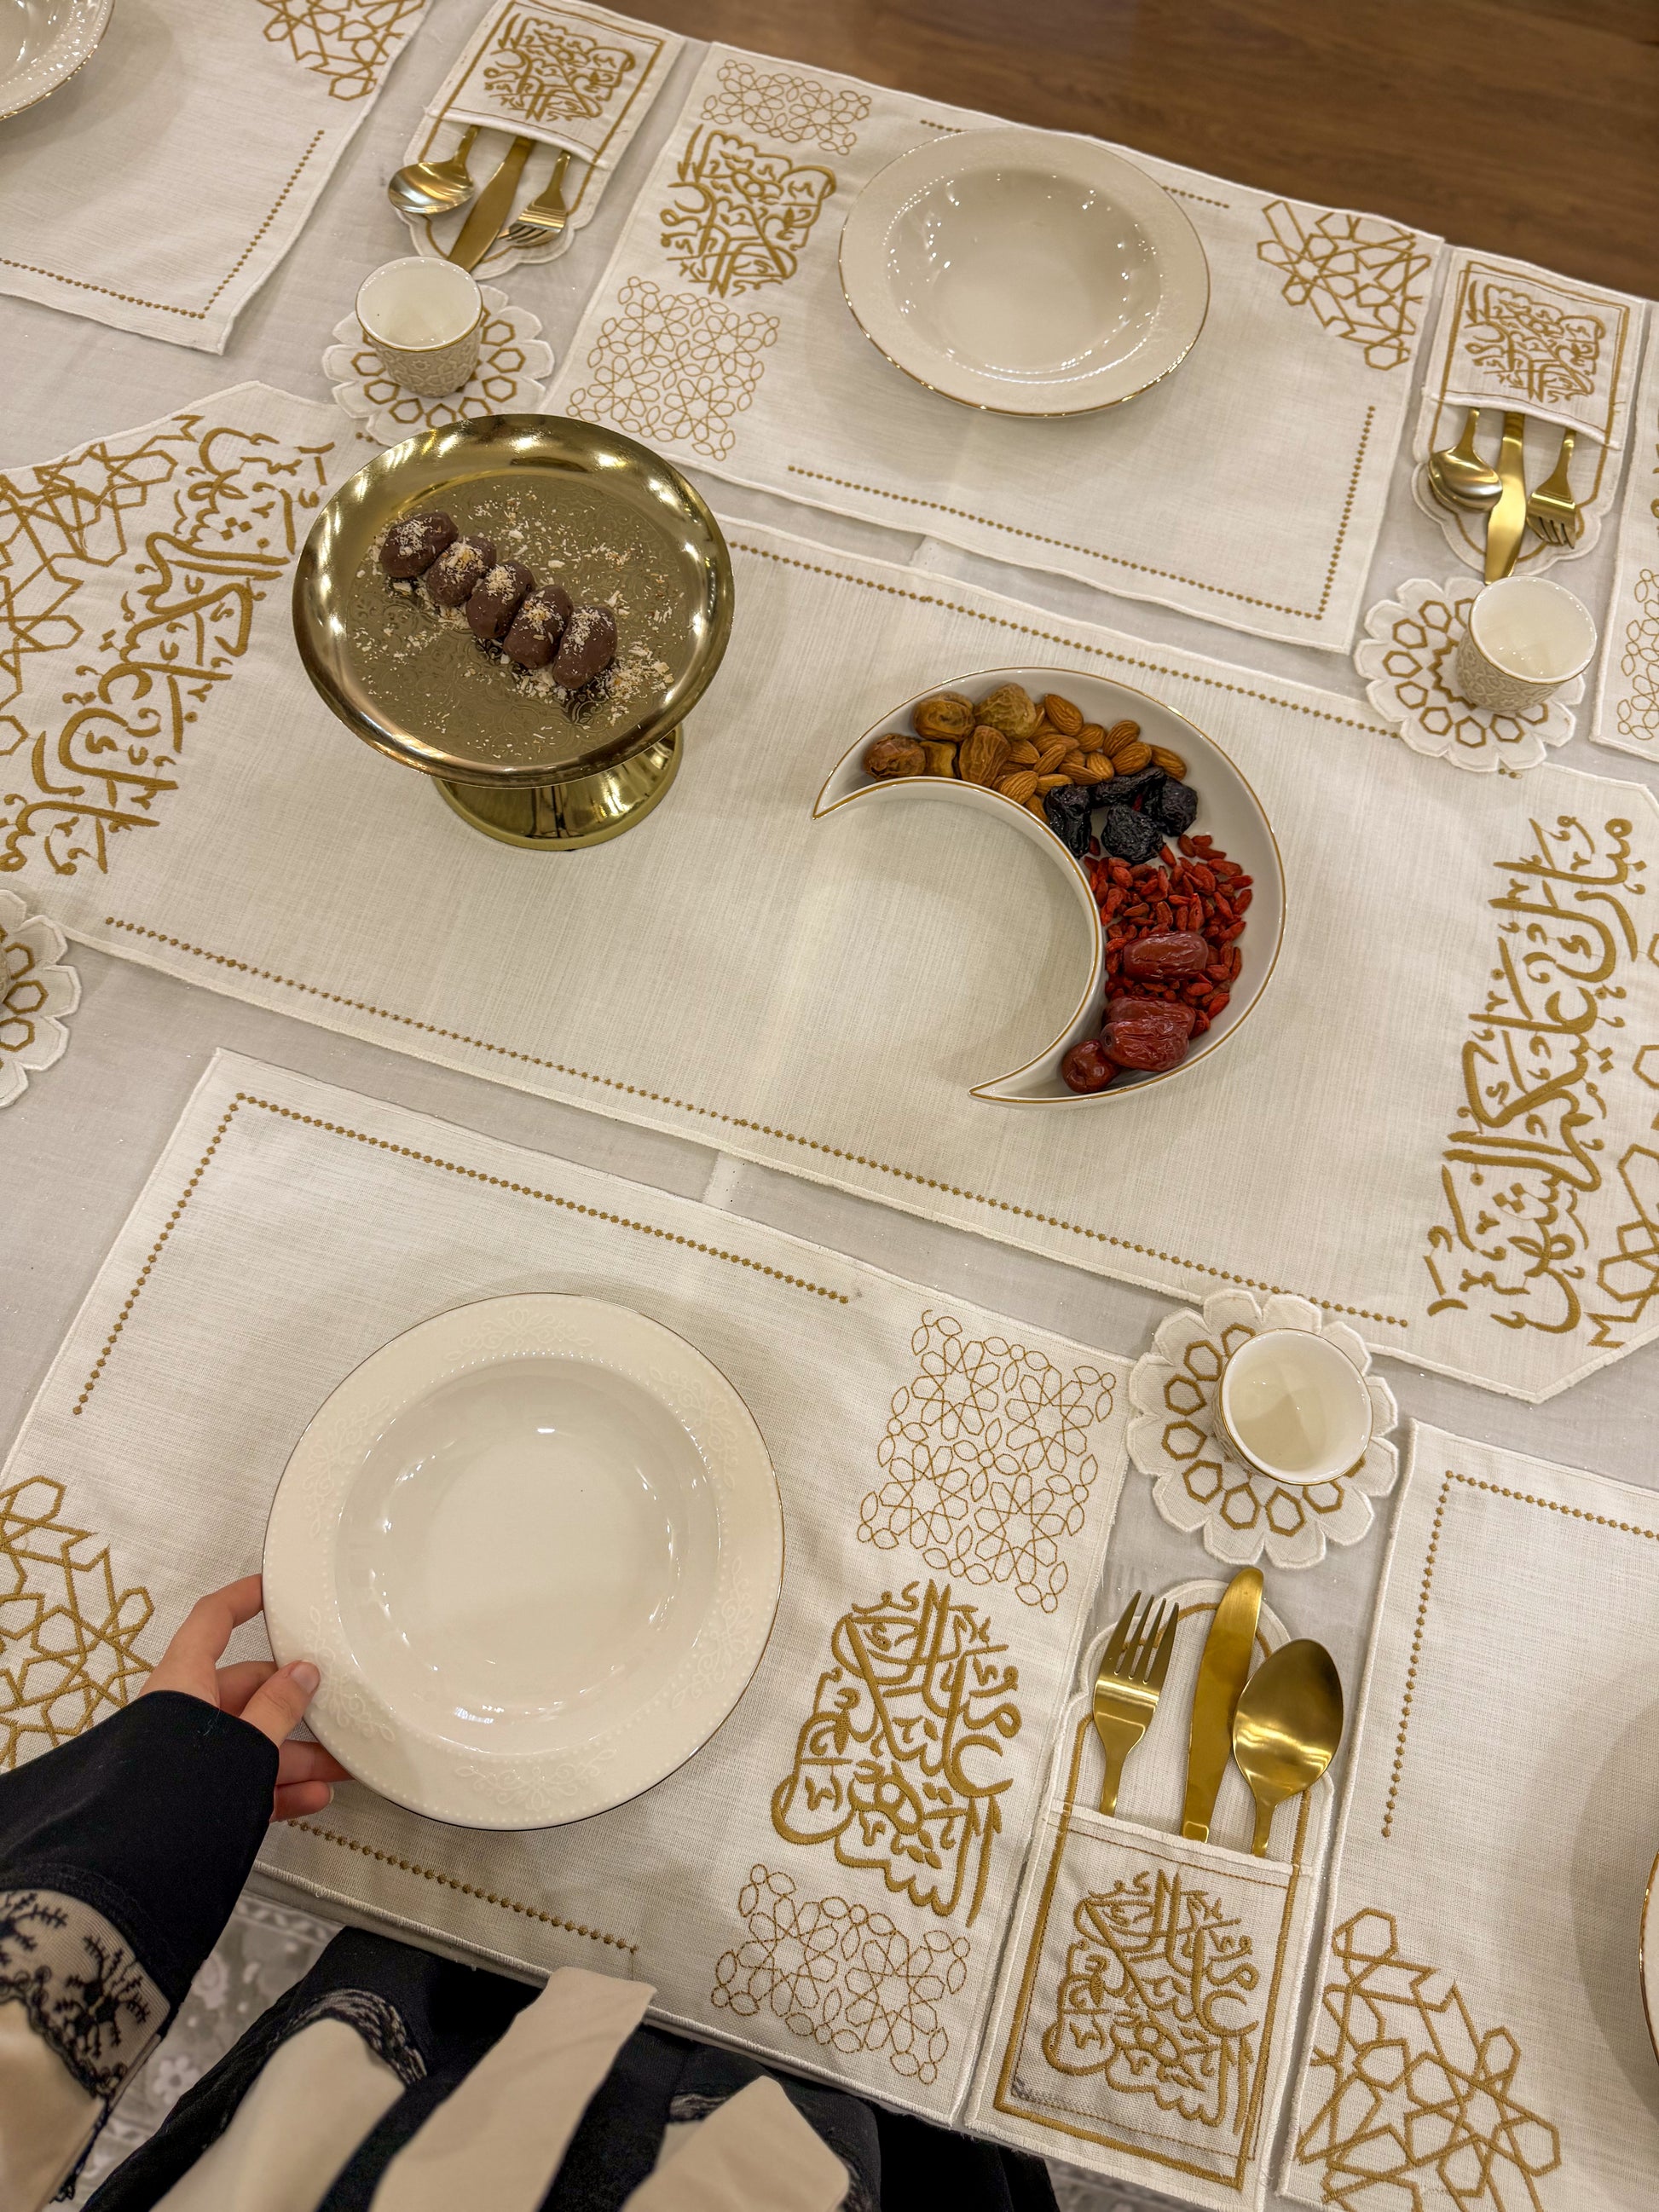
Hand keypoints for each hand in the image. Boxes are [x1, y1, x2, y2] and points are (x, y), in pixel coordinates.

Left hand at [141, 1574, 350, 1821]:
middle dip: (295, 1704)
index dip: (242, 1599)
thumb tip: (305, 1673)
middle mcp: (182, 1716)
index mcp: (182, 1684)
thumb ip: (278, 1706)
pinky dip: (279, 1788)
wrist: (133, 1873)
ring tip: (339, 1764)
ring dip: (297, 1754)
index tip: (271, 1589)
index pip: (212, 1622)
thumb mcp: (243, 1741)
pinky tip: (313, 1796)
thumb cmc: (175, 1794)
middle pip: (246, 1692)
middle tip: (333, 1707)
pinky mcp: (194, 1800)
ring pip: (250, 1743)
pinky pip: (242, 1783)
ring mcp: (188, 1760)